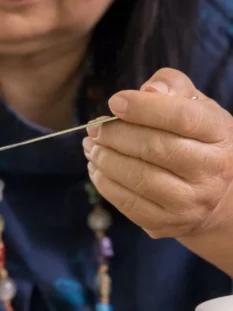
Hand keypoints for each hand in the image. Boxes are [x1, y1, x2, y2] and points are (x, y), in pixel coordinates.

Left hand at [82, 68, 232, 271]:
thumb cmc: (197, 139)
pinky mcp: (167, 223)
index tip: (114, 102)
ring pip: (139, 177)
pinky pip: (127, 203)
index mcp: (220, 135)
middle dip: (116, 134)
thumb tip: (148, 91)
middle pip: (155, 148)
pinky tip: (96, 166)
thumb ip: (172, 87)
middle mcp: (211, 171)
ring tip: (91, 145)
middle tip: (95, 127)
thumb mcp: (196, 106)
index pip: (181, 117)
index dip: (143, 108)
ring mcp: (190, 202)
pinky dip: (104, 182)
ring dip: (105, 158)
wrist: (215, 196)